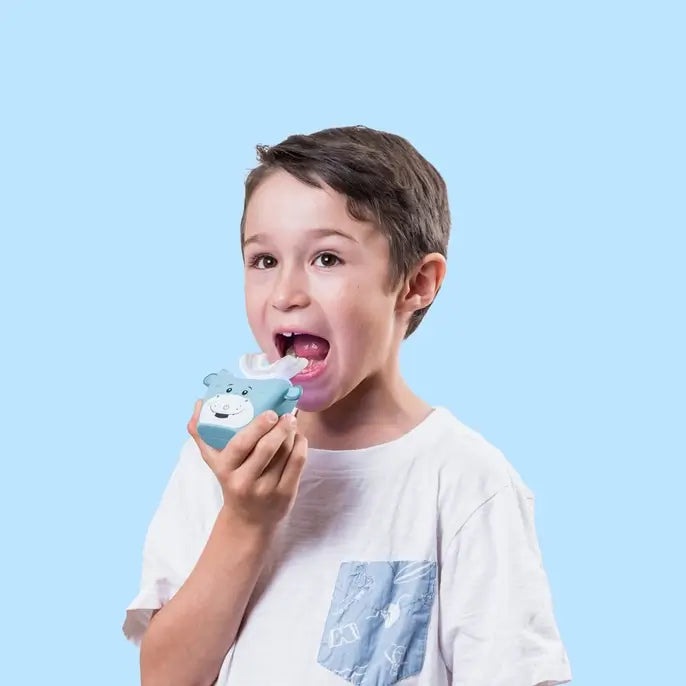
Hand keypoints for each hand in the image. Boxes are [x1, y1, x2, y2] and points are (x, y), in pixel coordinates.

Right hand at [187, 402, 307, 531]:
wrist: (247, 519)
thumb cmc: (230, 480)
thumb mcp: (213, 461)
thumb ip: (202, 432)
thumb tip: (199, 402)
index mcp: (225, 469)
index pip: (242, 444)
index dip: (258, 426)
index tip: (271, 413)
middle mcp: (245, 481)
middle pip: (266, 449)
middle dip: (280, 428)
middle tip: (287, 414)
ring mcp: (267, 489)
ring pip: (285, 453)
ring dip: (292, 434)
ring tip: (291, 423)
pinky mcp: (286, 494)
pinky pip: (297, 464)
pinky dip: (301, 446)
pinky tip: (298, 438)